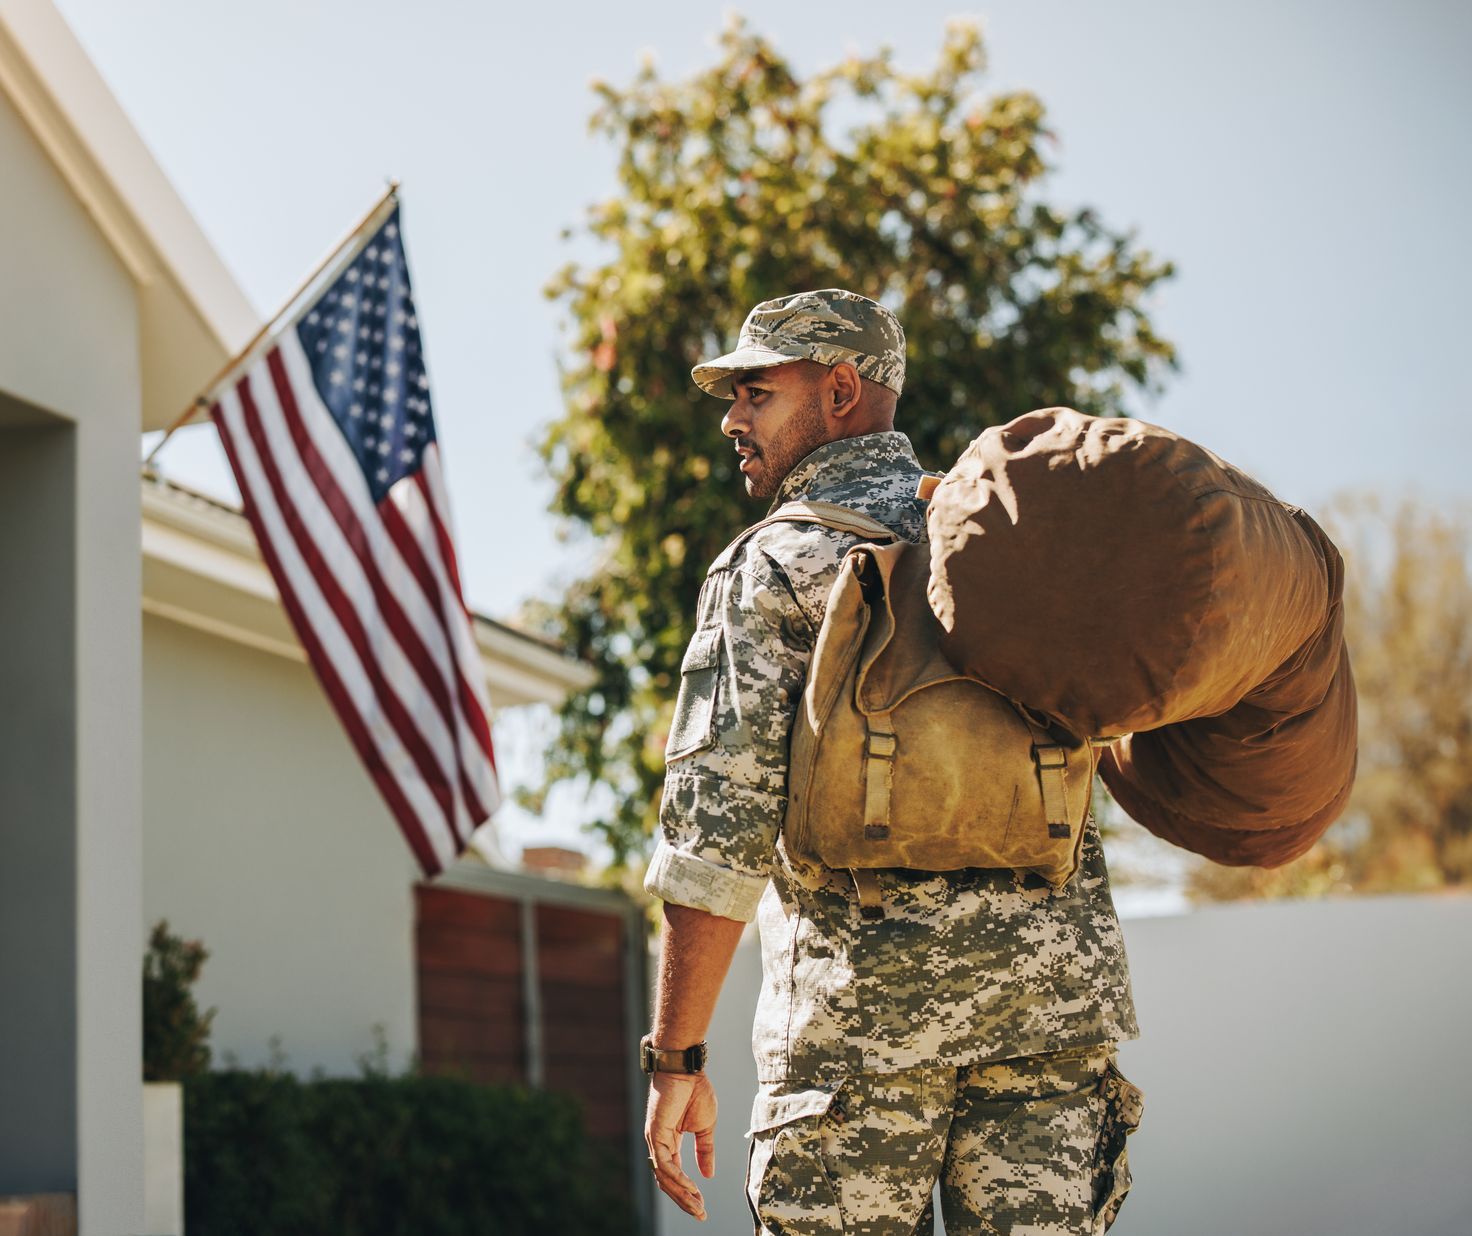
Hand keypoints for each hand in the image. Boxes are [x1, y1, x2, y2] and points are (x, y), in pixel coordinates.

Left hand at [645, 1071, 717, 1220]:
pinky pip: (664, 1163)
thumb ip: (705, 1150)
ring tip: (697, 1205)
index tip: (702, 1207)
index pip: (674, 1175)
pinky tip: (690, 1188)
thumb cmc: (695, 1091)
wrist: (687, 1069)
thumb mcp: (705, 1127)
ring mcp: (655, 1140)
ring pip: (664, 1177)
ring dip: (681, 1194)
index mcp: (669, 1142)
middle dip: (684, 1200)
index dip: (687, 1193)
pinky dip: (677, 1177)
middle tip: (700, 1214)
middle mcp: (659, 1144)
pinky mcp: (655, 1133)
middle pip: (667, 1182)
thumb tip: (708, 1175)